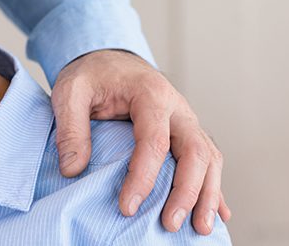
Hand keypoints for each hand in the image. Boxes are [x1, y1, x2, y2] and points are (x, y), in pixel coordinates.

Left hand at [51, 49, 230, 234]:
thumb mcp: (70, 91)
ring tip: (200, 228)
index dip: (143, 177)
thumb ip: (70, 127)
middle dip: (187, 191)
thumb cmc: (92, 75)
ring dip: (208, 194)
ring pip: (209, 158)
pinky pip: (208, 160)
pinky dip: (215, 187)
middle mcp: (177, 108)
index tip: (127, 207)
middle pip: (195, 151)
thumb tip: (73, 169)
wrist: (110, 61)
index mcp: (151, 93)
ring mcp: (186, 121)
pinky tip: (218, 214)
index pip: (154, 140)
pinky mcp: (186, 133)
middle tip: (170, 224)